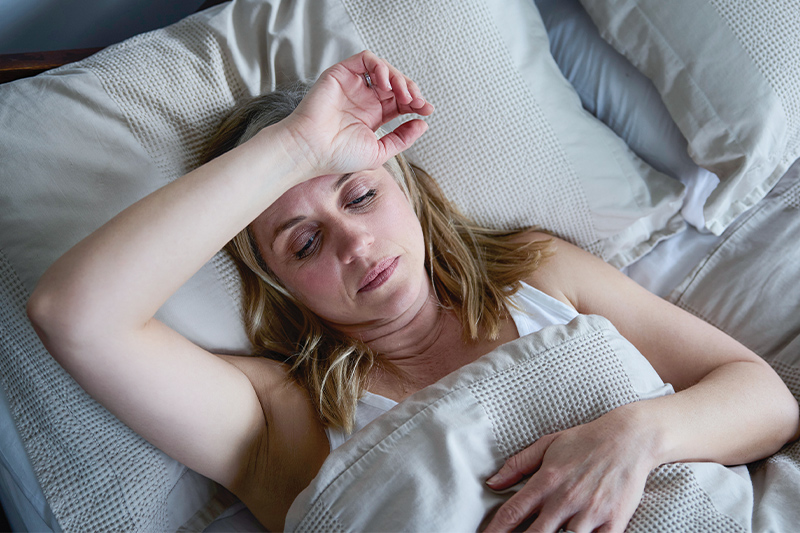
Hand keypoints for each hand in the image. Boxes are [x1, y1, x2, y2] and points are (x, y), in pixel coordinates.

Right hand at [281, 50, 433, 176]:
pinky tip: (385, 84)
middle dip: (412, 90)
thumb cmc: (338, 156)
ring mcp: (353, 85)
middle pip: (396, 84)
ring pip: (384, 70)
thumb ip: (402, 138)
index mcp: (372, 116)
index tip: (427, 110)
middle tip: (418, 102)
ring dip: (400, 78)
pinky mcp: (342, 73)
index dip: (416, 103)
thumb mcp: (380, 151)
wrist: (313, 150)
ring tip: (404, 94)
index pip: (400, 101)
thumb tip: (422, 124)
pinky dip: (381, 67)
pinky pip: (367, 60)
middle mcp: (364, 99)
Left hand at [484, 406, 657, 532]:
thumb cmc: (585, 440)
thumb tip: (492, 483)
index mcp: (546, 481)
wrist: (629, 438)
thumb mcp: (547, 444)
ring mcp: (589, 512)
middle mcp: (565, 499)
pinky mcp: (613, 521)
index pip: (512, 512)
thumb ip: (518, 465)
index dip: (495, 530)